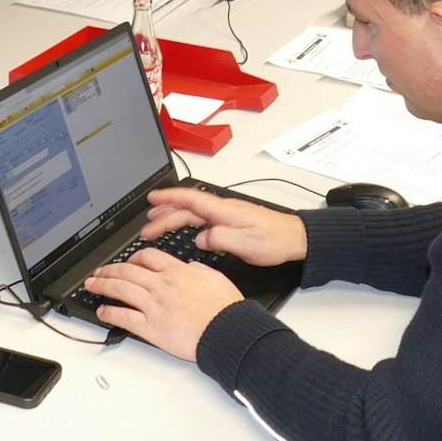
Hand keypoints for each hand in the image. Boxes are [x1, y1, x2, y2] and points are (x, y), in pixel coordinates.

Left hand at [86, 249, 241, 360]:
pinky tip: (102, 312)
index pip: (147, 257)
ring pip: (121, 289)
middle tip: (99, 272)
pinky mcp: (151, 327)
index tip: (127, 262)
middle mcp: (161, 285)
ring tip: (92, 285)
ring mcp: (154, 305)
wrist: (225, 331)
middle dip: (109, 270)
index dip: (132, 258)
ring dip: (103, 286)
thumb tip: (189, 266)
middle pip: (127, 271)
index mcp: (177, 272)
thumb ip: (197, 269)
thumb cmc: (224, 309)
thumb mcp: (214, 278)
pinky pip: (124, 317)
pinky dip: (110, 313)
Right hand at [140, 186, 306, 266]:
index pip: (190, 199)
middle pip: (187, 208)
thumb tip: (200, 238)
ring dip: (174, 217)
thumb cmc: (274, 240)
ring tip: (157, 222)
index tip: (152, 198)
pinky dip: (189, 222)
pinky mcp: (231, 222)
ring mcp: (227, 215)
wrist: (294, 238)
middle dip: (164, 214)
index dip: (169, 197)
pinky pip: (203, 219)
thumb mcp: (245, 243)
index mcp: (223, 210)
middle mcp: (223, 209)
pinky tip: (185, 229)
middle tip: (146, 226)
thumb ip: (220, 239)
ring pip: (194, 213)